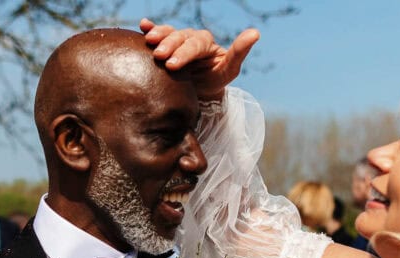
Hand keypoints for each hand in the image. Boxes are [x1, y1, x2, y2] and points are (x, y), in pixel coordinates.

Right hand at [140, 18, 258, 100]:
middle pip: (179, 37)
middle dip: (169, 45)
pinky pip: (158, 33)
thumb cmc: (216, 79)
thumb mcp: (229, 69)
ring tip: (149, 42)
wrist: (200, 89)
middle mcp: (190, 38)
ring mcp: (177, 41)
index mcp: (205, 43)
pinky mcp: (165, 46)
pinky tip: (143, 26)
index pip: (195, 44)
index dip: (184, 53)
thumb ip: (239, 52)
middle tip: (159, 57)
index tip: (173, 65)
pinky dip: (150, 28)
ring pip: (168, 33)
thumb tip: (255, 32)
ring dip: (158, 35)